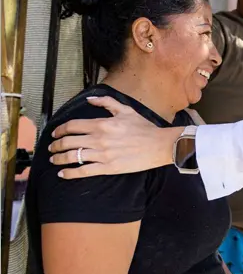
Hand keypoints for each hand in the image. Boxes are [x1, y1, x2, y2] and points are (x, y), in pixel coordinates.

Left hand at [48, 96, 182, 178]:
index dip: (60, 129)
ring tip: (55, 160)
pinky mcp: (107, 167)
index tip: (55, 133)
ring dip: (59, 159)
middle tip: (52, 147)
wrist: (159, 145)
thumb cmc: (145, 128)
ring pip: (72, 156)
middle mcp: (99, 139)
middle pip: (68, 142)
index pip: (72, 126)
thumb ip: (106, 102)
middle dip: (55, 145)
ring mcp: (102, 154)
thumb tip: (90, 99)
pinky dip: (70, 173)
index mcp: (102, 124)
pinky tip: (63, 174)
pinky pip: (83, 171)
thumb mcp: (126, 110)